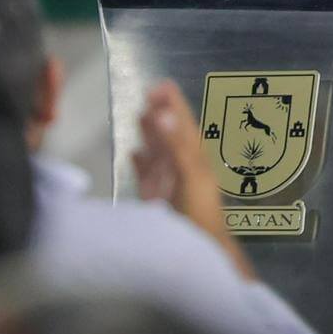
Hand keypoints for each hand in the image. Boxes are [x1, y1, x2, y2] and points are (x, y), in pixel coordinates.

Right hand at [131, 80, 254, 279]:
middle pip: (168, 132)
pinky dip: (140, 161)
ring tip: (139, 115)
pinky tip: (133, 153)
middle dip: (158, 113)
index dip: (172, 102)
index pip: (182, 121)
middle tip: (146, 95)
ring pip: (157, 149)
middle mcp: (181, 162)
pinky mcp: (156, 195)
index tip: (159, 85)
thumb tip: (162, 113)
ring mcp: (168, 178)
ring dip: (149, 133)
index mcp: (193, 153)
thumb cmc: (198, 211)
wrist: (197, 248)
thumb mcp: (188, 173)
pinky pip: (147, 173)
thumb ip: (175, 144)